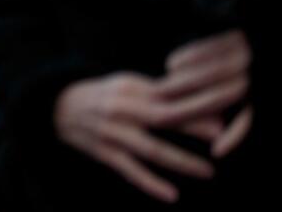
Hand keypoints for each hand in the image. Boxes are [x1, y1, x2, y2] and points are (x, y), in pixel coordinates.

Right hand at [54, 29, 251, 204]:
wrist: (58, 107)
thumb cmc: (104, 96)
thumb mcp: (127, 86)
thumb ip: (158, 93)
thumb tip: (199, 103)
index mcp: (130, 88)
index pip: (168, 94)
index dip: (196, 103)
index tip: (222, 111)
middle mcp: (121, 109)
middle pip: (163, 117)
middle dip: (194, 128)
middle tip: (223, 138)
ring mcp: (112, 132)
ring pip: (151, 149)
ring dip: (181, 161)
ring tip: (207, 171)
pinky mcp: (103, 153)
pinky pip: (130, 171)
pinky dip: (150, 184)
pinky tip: (171, 195)